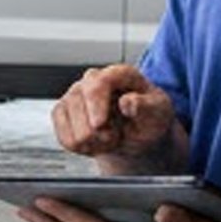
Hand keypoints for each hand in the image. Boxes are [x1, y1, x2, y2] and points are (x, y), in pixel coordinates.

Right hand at [51, 65, 177, 161]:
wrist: (139, 135)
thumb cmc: (149, 119)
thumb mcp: (158, 113)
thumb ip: (146, 106)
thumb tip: (127, 101)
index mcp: (119, 74)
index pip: (98, 82)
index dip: (95, 103)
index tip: (99, 124)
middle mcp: (92, 79)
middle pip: (77, 103)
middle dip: (98, 130)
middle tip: (117, 134)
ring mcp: (74, 95)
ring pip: (71, 126)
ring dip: (93, 141)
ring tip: (108, 137)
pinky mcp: (62, 113)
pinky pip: (64, 138)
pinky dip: (81, 147)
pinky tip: (95, 142)